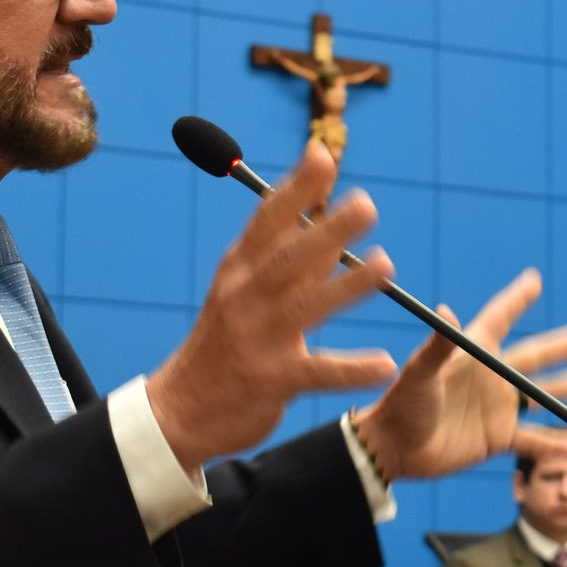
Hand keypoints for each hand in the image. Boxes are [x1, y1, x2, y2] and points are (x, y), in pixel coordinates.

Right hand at [146, 142, 397, 467]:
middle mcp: (245, 298)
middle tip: (367, 204)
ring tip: (386, 265)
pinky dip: (352, 369)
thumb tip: (333, 221)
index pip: (267, 220)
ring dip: (347, 285)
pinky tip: (385, 364)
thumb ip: (294, 262)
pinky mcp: (273, 381)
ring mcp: (258, 339)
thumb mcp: (247, 294)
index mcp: (239, 270)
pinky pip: (318, 372)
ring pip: (306, 307)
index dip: (297, 188)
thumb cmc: (224, 342)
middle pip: (288, 258)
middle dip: (327, 229)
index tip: (323, 155)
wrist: (180, 411)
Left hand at [353, 268, 566, 479]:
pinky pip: (534, 439)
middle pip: (532, 356)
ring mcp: (495, 408)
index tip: (534, 281)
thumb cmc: (402, 404)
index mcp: (472, 354)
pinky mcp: (497, 438)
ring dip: (565, 386)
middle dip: (559, 347)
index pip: (500, 319)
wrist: (394, 449)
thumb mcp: (420, 372)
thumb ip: (437, 345)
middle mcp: (488, 377)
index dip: (517, 300)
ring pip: (540, 394)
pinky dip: (557, 443)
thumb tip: (445, 311)